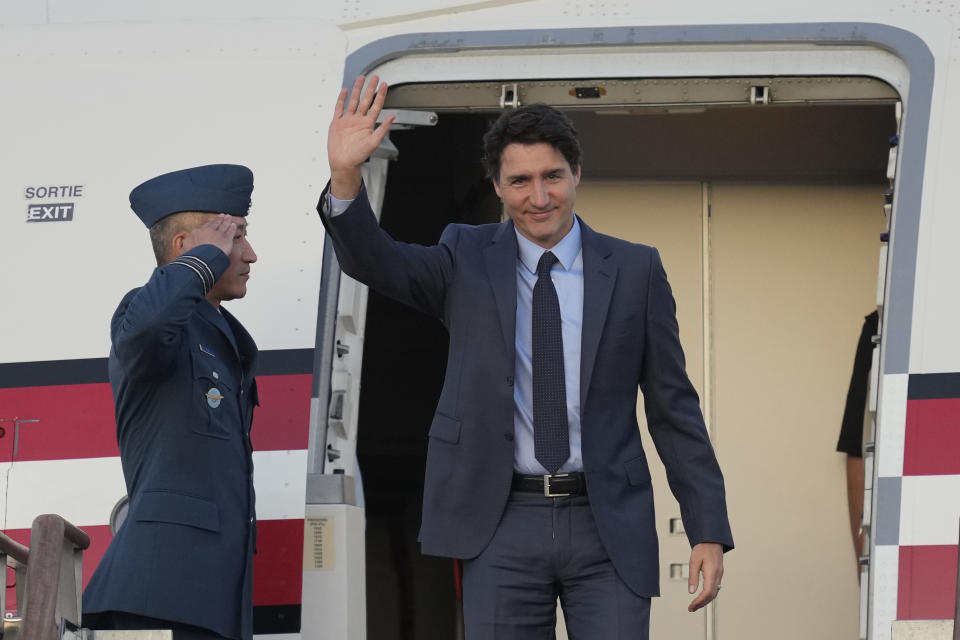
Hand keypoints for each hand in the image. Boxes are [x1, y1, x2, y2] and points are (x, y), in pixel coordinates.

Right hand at [182, 214, 236, 256]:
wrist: (202, 260)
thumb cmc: (193, 257)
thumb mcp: (185, 250)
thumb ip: (185, 246)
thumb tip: (183, 246)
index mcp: (197, 232)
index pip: (204, 226)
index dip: (209, 224)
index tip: (211, 222)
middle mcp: (207, 231)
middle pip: (214, 223)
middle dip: (219, 219)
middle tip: (222, 215)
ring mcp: (217, 234)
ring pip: (223, 225)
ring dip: (226, 221)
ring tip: (228, 217)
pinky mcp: (226, 238)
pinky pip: (230, 231)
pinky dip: (232, 228)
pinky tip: (234, 225)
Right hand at [327, 75, 395, 198]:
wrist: (343, 162)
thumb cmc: (358, 156)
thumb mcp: (373, 142)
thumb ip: (382, 129)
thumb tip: (392, 118)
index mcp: (368, 124)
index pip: (376, 106)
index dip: (380, 95)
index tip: (384, 85)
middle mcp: (358, 120)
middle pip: (365, 100)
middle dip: (370, 88)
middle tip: (375, 77)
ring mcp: (347, 120)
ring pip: (353, 101)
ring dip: (356, 90)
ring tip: (361, 79)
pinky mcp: (337, 123)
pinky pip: (339, 108)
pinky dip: (341, 99)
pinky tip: (344, 91)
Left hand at [687, 542, 723, 611]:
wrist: (712, 539)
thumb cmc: (702, 548)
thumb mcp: (694, 562)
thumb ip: (693, 577)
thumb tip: (691, 592)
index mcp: (712, 573)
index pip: (707, 592)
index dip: (699, 601)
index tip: (691, 606)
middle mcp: (718, 575)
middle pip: (712, 595)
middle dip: (702, 603)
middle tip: (691, 608)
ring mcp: (720, 574)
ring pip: (714, 592)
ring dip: (705, 600)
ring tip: (695, 605)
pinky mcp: (719, 573)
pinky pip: (715, 587)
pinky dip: (708, 594)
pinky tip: (702, 596)